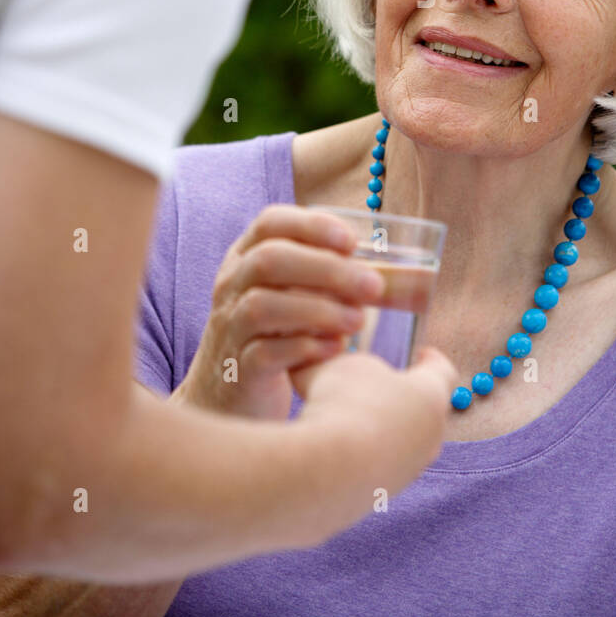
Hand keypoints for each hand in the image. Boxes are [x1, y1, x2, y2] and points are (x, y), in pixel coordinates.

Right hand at [172, 204, 384, 419]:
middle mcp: (232, 286)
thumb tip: (389, 269)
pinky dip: (305, 347)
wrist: (225, 394)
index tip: (353, 241)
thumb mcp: (287, 294)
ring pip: (263, 306)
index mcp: (245, 257)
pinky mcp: (237, 370)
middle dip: (327, 269)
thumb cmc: (272, 333)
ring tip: (359, 321)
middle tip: (374, 287)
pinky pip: (265, 353)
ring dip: (319, 309)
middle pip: (270, 260)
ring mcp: (230, 327)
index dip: (313, 225)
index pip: (270, 222)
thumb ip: (321, 275)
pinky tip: (335, 349)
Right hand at [294, 346, 457, 500]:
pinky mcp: (384, 495)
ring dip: (381, 433)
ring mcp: (409, 470)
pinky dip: (362, 459)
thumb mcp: (334, 365)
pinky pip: (379, 470)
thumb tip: (312, 361)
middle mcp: (429, 436)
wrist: (330, 470)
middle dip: (403, 399)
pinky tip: (336, 453)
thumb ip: (331, 361)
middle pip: (425, 412)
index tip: (420, 354)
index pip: (443, 373)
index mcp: (429, 395)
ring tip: (348, 422)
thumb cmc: (344, 404)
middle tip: (376, 388)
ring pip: (403, 445)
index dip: (431, 360)